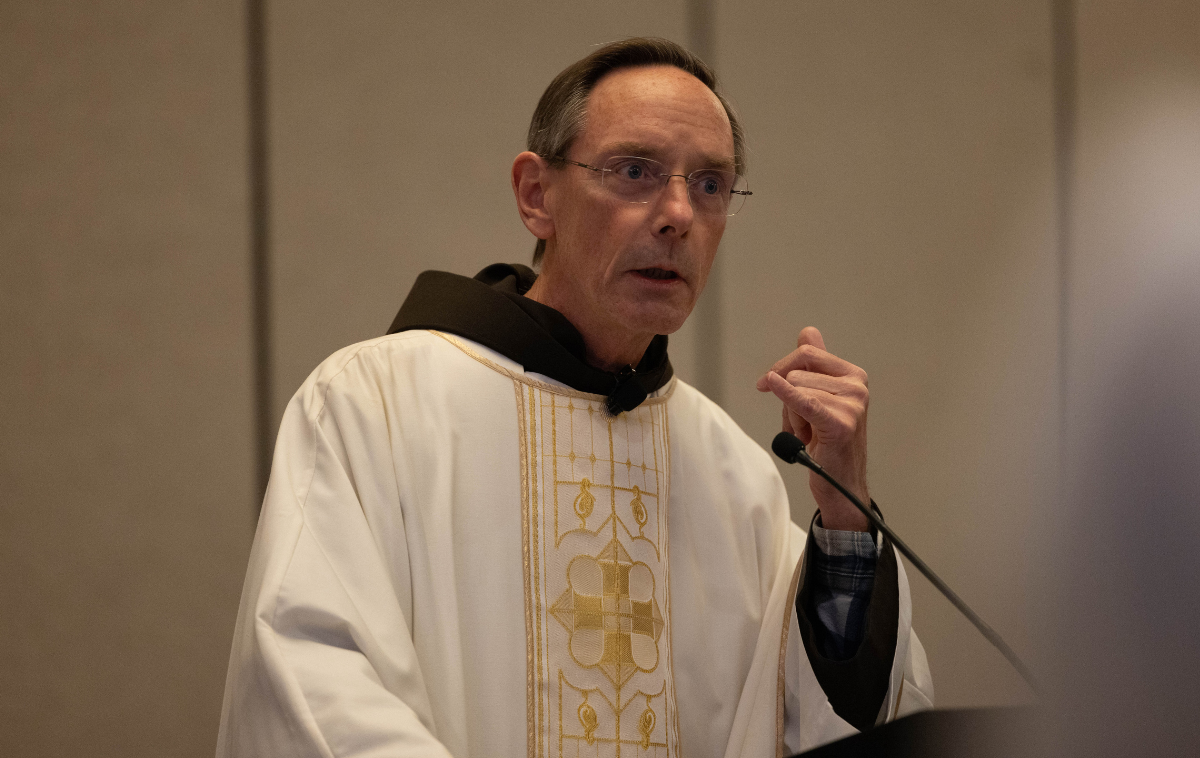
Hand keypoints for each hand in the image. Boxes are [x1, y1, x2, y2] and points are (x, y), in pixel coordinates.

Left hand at [756, 327, 870, 530]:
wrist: (841, 484)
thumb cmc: (828, 441)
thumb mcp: (820, 397)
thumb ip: (815, 365)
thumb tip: (808, 332)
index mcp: (853, 375)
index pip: (807, 353)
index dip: (781, 365)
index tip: (766, 382)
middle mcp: (856, 385)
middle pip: (797, 372)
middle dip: (788, 398)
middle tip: (803, 425)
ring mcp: (851, 404)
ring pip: (795, 391)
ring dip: (791, 417)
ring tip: (809, 436)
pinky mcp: (840, 423)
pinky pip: (804, 401)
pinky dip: (786, 394)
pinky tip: (772, 384)